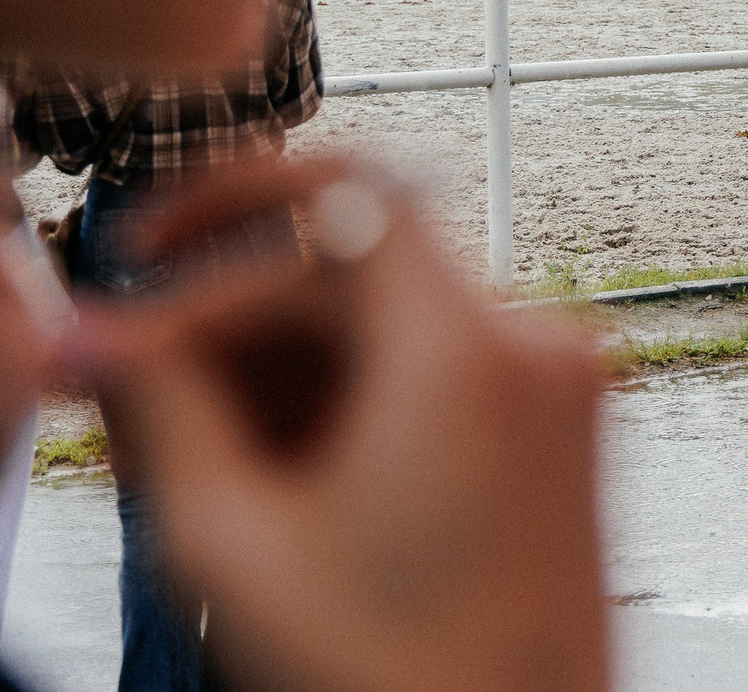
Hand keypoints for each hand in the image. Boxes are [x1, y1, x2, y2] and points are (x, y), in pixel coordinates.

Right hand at [67, 158, 610, 691]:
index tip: (137, 246)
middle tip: (130, 387)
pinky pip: (440, 371)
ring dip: (285, 367)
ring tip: (200, 459)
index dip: (226, 201)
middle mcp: (537, 345)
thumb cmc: (392, 684)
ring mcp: (560, 389)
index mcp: (469, 351)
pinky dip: (351, 399)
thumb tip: (96, 333)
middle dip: (234, 317)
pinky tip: (277, 476)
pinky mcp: (561, 433)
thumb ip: (161, 411)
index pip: (344, 194)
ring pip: (392, 323)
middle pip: (359, 267)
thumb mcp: (233, 545)